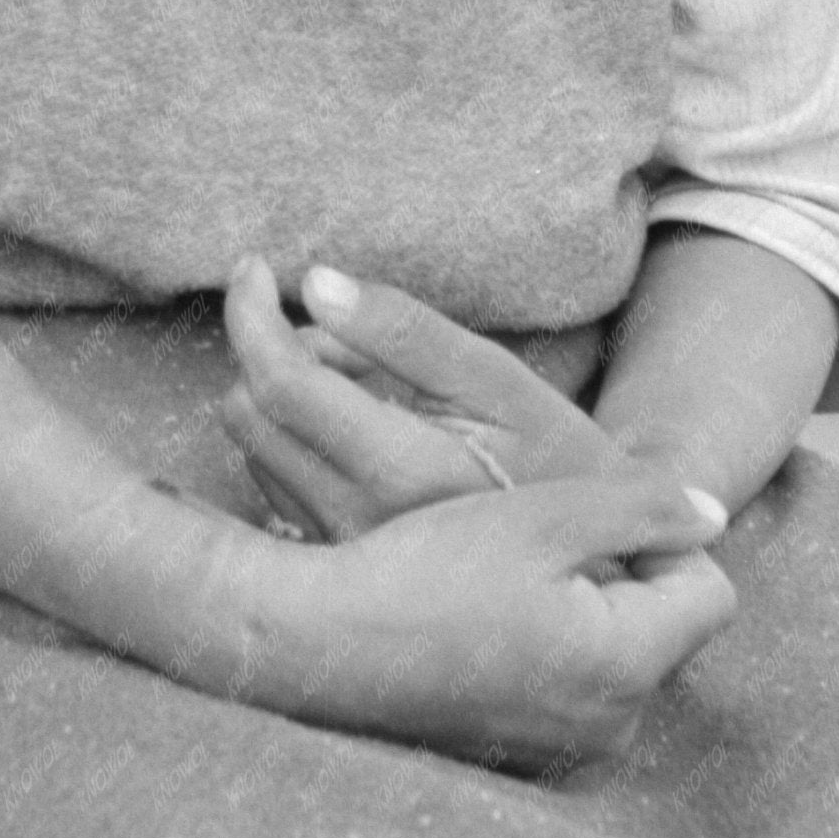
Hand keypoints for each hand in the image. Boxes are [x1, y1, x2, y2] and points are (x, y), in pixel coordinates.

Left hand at [221, 257, 651, 540]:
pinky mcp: (335, 569)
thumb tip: (313, 283)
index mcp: (399, 469)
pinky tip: (359, 433)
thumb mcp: (495, 378)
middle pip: (248, 413)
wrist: (591, 561)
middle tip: (346, 338)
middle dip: (274, 352)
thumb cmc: (552, 456)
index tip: (254, 268)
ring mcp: (339, 554)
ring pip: (253, 448)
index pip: (279, 382)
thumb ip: (403, 330)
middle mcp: (354, 521)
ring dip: (286, 399)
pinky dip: (295, 442)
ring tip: (370, 390)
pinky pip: (272, 487)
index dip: (249, 313)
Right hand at [250, 461, 738, 769]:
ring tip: (508, 573)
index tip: (596, 516)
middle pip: (662, 627)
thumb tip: (713, 514)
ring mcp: (561, 752)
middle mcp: (609, 727)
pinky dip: (544, 648)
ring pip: (613, 656)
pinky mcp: (518, 757)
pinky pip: (567, 689)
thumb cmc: (429, 566)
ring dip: (582, 611)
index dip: (665, 540)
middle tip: (545, 539)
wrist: (317, 643)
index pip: (707, 592)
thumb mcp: (544, 514)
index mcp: (627, 665)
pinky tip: (484, 615)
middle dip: (623, 577)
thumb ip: (643, 507)